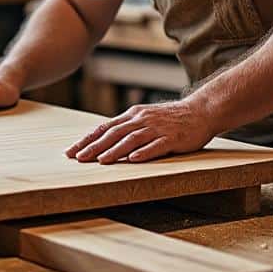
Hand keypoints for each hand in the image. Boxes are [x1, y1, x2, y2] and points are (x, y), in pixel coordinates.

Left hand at [66, 99, 216, 163]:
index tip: (71, 151)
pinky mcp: (173, 138)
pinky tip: (133, 159)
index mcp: (133, 116)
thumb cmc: (171, 118)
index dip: (87, 140)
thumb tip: (104, 140)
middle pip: (114, 133)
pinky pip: (156, 145)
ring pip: (131, 139)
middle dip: (94, 146)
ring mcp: (157, 128)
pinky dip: (144, 152)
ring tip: (101, 161)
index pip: (104, 128)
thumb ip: (127, 128)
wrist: (201, 111)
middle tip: (78, 158)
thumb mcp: (145, 118)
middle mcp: (142, 120)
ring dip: (115, 150)